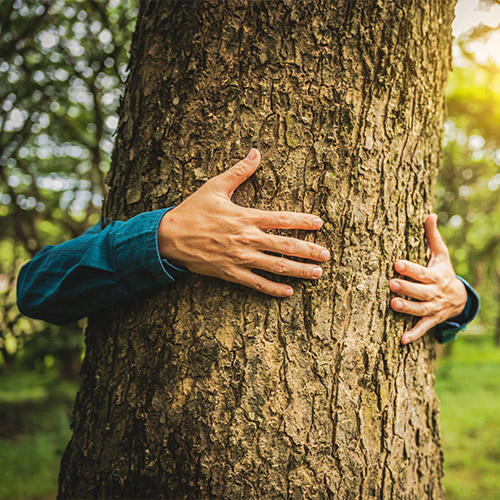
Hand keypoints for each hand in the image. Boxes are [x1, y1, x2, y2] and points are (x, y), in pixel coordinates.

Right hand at [158, 148, 329, 296]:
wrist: (170, 237)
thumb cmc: (193, 210)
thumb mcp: (215, 186)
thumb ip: (239, 171)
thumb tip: (256, 153)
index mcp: (246, 217)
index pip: (283, 220)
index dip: (304, 222)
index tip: (319, 224)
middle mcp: (247, 239)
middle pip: (286, 246)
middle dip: (309, 251)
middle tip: (326, 256)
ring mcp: (240, 258)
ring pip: (276, 266)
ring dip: (298, 271)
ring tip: (316, 274)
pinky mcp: (230, 273)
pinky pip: (256, 284)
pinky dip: (273, 289)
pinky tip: (288, 292)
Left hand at [389, 214, 466, 344]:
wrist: (460, 298)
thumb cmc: (443, 272)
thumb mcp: (441, 255)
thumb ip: (433, 236)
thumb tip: (430, 214)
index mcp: (435, 276)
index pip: (422, 272)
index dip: (410, 268)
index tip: (396, 263)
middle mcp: (434, 293)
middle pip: (421, 291)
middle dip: (407, 287)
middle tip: (391, 283)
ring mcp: (433, 308)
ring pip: (421, 309)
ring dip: (408, 308)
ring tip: (393, 304)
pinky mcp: (431, 320)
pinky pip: (423, 328)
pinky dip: (414, 334)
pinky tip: (402, 340)